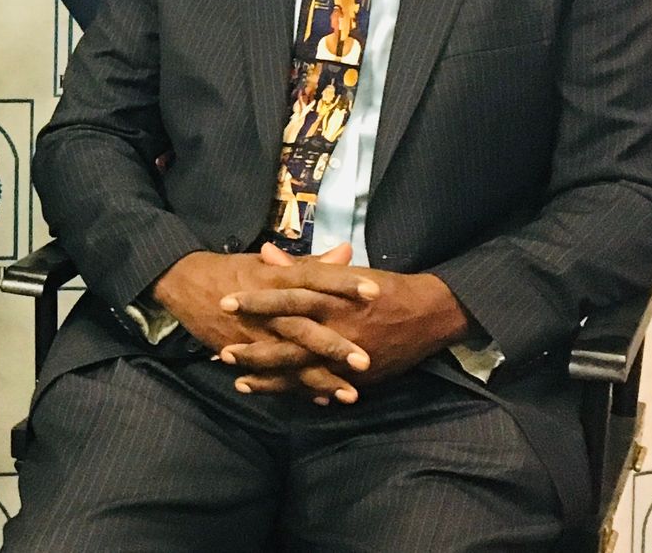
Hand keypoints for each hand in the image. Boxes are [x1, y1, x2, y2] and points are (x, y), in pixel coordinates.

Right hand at [151, 243, 375, 402]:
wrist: (184, 284)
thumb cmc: (233, 270)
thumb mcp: (268, 262)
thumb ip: (310, 263)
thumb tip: (346, 252)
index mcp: (276, 277)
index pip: (314, 277)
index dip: (343, 283)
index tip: (375, 291)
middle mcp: (268, 308)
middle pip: (305, 326)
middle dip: (334, 345)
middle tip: (366, 360)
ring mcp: (255, 333)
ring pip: (291, 358)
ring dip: (320, 378)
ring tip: (352, 394)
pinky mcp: (243, 351)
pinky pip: (272, 374)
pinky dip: (296, 388)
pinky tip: (321, 400)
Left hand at [217, 242, 470, 397]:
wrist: (428, 314)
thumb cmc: (380, 286)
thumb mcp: (343, 273)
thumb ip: (302, 268)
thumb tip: (267, 253)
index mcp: (331, 297)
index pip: (286, 297)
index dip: (255, 301)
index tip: (225, 302)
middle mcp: (337, 328)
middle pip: (288, 341)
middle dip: (254, 350)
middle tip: (222, 354)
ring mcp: (347, 356)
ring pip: (302, 370)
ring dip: (270, 379)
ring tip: (240, 383)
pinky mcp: (359, 377)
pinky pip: (325, 386)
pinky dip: (301, 392)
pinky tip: (279, 397)